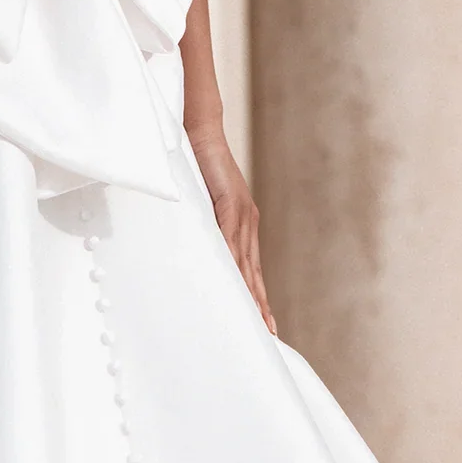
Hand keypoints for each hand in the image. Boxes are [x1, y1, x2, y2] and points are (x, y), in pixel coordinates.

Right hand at [189, 121, 275, 334]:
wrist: (198, 130)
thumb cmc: (193, 163)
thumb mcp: (198, 202)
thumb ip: (201, 225)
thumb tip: (192, 248)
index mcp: (240, 222)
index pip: (250, 267)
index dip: (256, 295)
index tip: (264, 322)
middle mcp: (246, 220)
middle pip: (254, 271)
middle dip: (261, 304)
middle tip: (269, 333)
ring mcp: (240, 213)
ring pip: (247, 264)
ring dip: (251, 294)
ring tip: (257, 321)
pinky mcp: (229, 205)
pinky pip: (231, 243)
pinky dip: (234, 267)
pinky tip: (236, 288)